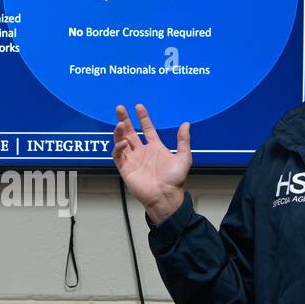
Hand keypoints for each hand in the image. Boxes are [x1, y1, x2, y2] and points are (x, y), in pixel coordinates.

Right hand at [112, 103, 191, 224]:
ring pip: (121, 141)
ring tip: (120, 123)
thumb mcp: (183, 158)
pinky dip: (118, 148)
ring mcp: (133, 160)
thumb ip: (183, 141)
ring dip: (119, 132)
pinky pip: (118, 156)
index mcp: (155, 147)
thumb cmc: (175, 180)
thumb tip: (186, 124)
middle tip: (120, 108)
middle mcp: (142, 152)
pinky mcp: (125, 168)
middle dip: (125, 119)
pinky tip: (123, 143)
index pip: (146, 129)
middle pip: (130, 132)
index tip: (139, 107)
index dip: (143, 118)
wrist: (165, 196)